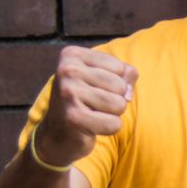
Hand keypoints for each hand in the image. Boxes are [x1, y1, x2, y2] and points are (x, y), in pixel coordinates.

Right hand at [35, 45, 134, 167]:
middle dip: (115, 99)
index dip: (116, 82)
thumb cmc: (87, 100)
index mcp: (72, 55)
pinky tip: (90, 126)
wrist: (58, 133)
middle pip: (120, 86)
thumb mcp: (105, 77)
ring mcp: (68, 93)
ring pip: (119, 104)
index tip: (93, 88)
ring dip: (112, 114)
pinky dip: (108, 128)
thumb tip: (128, 93)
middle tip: (93, 104)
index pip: (120, 68)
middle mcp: (67, 70)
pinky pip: (114, 124)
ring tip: (92, 113)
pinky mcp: (73, 117)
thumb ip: (127, 74)